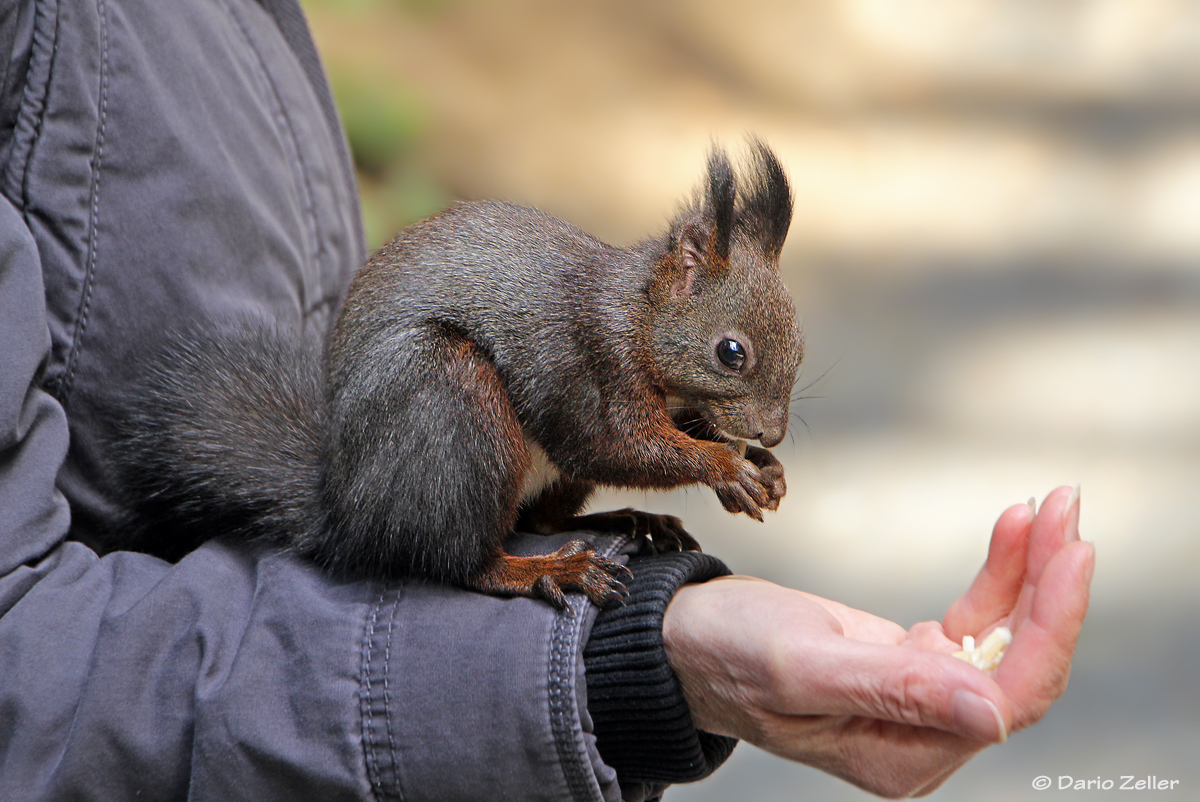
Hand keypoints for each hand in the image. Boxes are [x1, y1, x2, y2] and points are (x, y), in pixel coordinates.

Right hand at [662, 486, 1092, 797]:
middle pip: (1020, 665)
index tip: (1071, 550)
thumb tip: (991, 716)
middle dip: (1051, 585)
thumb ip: (894, 691)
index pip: (1007, 697)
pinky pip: (975, 619)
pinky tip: (1012, 525)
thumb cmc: (727, 653)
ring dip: (1033, 569)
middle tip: (1066, 505)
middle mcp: (922, 735)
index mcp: (901, 754)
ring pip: (1006, 638)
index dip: (1051, 625)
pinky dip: (998, 571)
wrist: (684, 637)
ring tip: (1050, 504)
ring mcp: (921, 698)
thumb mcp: (803, 664)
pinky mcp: (910, 662)